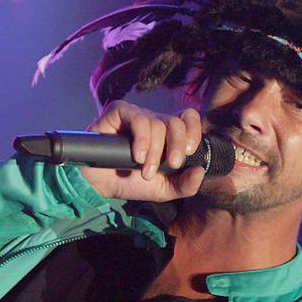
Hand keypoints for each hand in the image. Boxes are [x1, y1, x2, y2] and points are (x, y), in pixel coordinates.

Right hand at [79, 100, 205, 201]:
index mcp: (168, 134)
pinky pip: (138, 118)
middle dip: (177, 145)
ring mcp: (137, 115)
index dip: (193, 130)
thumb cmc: (131, 182)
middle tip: (172, 164)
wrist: (100, 186)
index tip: (190, 151)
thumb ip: (185, 185)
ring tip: (145, 170)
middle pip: (176, 122)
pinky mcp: (119, 112)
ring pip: (157, 123)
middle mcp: (154, 121)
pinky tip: (137, 156)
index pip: (188, 118)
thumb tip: (201, 171)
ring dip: (155, 150)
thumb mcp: (164, 189)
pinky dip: (142, 139)